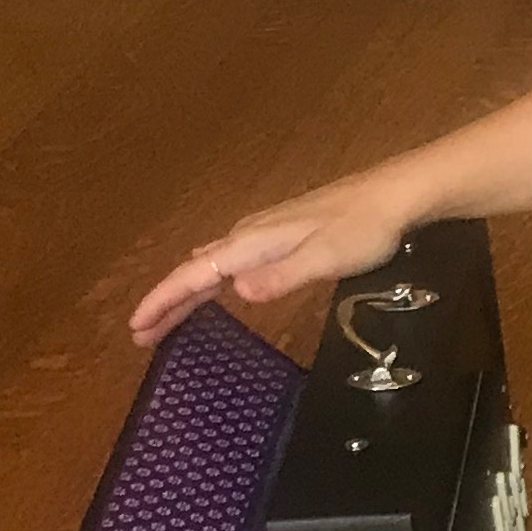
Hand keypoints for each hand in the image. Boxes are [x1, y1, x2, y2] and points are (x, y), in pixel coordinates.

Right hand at [127, 171, 422, 341]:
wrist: (394, 196)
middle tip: (140, 335)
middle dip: (166, 303)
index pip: (195, 275)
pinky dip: (210, 279)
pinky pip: (229, 259)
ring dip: (185, 292)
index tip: (137, 327)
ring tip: (166, 318)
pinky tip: (214, 285)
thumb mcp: (325, 258)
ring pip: (210, 264)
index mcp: (253, 244)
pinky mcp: (281, 234)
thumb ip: (281, 277)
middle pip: (195, 271)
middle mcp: (249, 236)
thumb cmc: (364, 229)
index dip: (163, 301)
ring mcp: (264, 233)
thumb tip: (238, 293)